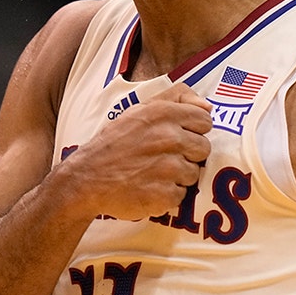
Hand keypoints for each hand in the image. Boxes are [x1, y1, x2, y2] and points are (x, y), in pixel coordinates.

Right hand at [61, 83, 212, 220]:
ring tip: (153, 173)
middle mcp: (169, 138)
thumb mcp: (140, 110)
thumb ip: (177, 98)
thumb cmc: (115, 143)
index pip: (205, 121)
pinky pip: (181, 195)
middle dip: (188, 154)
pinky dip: (167, 195)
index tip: (178, 137)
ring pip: (194, 173)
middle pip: (204, 148)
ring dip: (178, 176)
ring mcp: (168, 168)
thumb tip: (208, 107)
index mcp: (163, 114)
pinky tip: (149, 187)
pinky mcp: (165, 195)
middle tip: (163, 157)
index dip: (194, 131)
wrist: (86, 178)